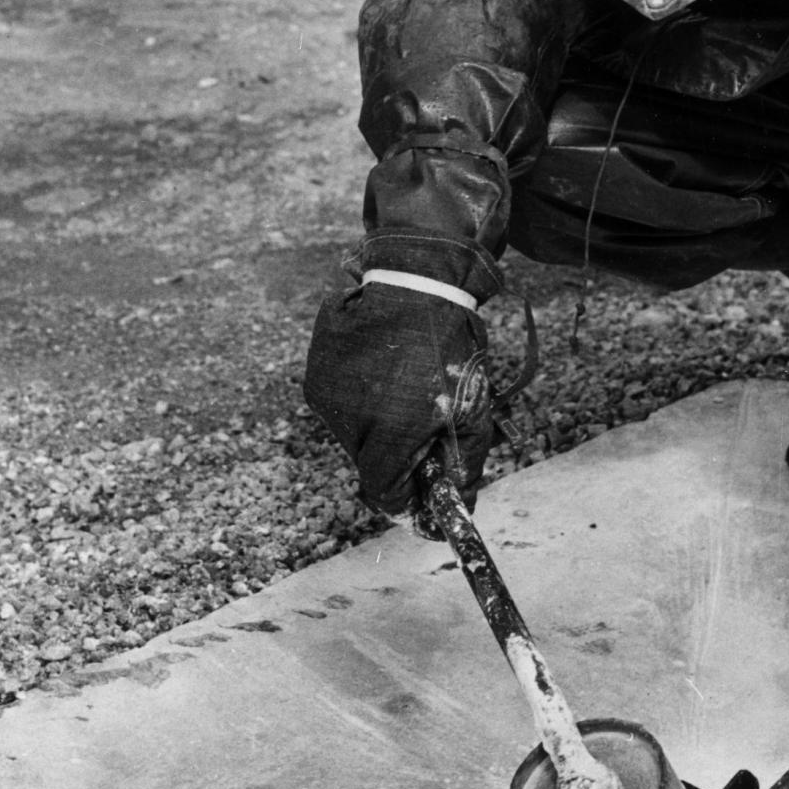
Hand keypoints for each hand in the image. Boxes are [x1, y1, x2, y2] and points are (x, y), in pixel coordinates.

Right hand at [303, 269, 495, 517]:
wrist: (416, 281)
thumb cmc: (451, 348)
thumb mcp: (473, 411)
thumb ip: (463, 467)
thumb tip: (459, 507)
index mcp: (391, 430)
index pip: (385, 492)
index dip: (405, 502)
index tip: (420, 498)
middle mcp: (351, 419)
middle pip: (369, 466)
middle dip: (395, 459)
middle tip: (420, 428)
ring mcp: (327, 396)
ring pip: (352, 436)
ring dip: (376, 428)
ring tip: (401, 387)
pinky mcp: (315, 376)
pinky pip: (338, 407)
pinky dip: (360, 401)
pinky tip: (380, 370)